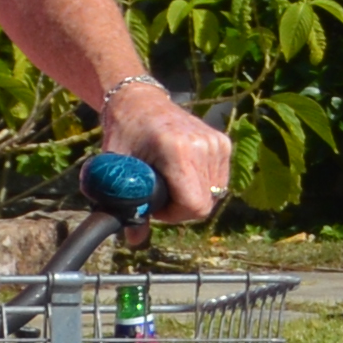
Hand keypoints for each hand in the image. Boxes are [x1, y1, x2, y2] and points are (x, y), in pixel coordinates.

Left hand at [106, 82, 232, 228]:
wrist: (140, 101)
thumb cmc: (125, 133)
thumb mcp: (118, 169)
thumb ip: (126, 205)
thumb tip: (134, 241)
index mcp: (178, 150)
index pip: (195, 205)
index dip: (174, 215)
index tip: (155, 203)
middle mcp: (204, 145)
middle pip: (205, 204)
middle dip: (181, 208)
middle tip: (159, 193)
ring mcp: (217, 143)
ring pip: (214, 195)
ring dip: (191, 196)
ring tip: (170, 180)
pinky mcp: (224, 143)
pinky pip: (219, 182)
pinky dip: (201, 185)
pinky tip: (183, 172)